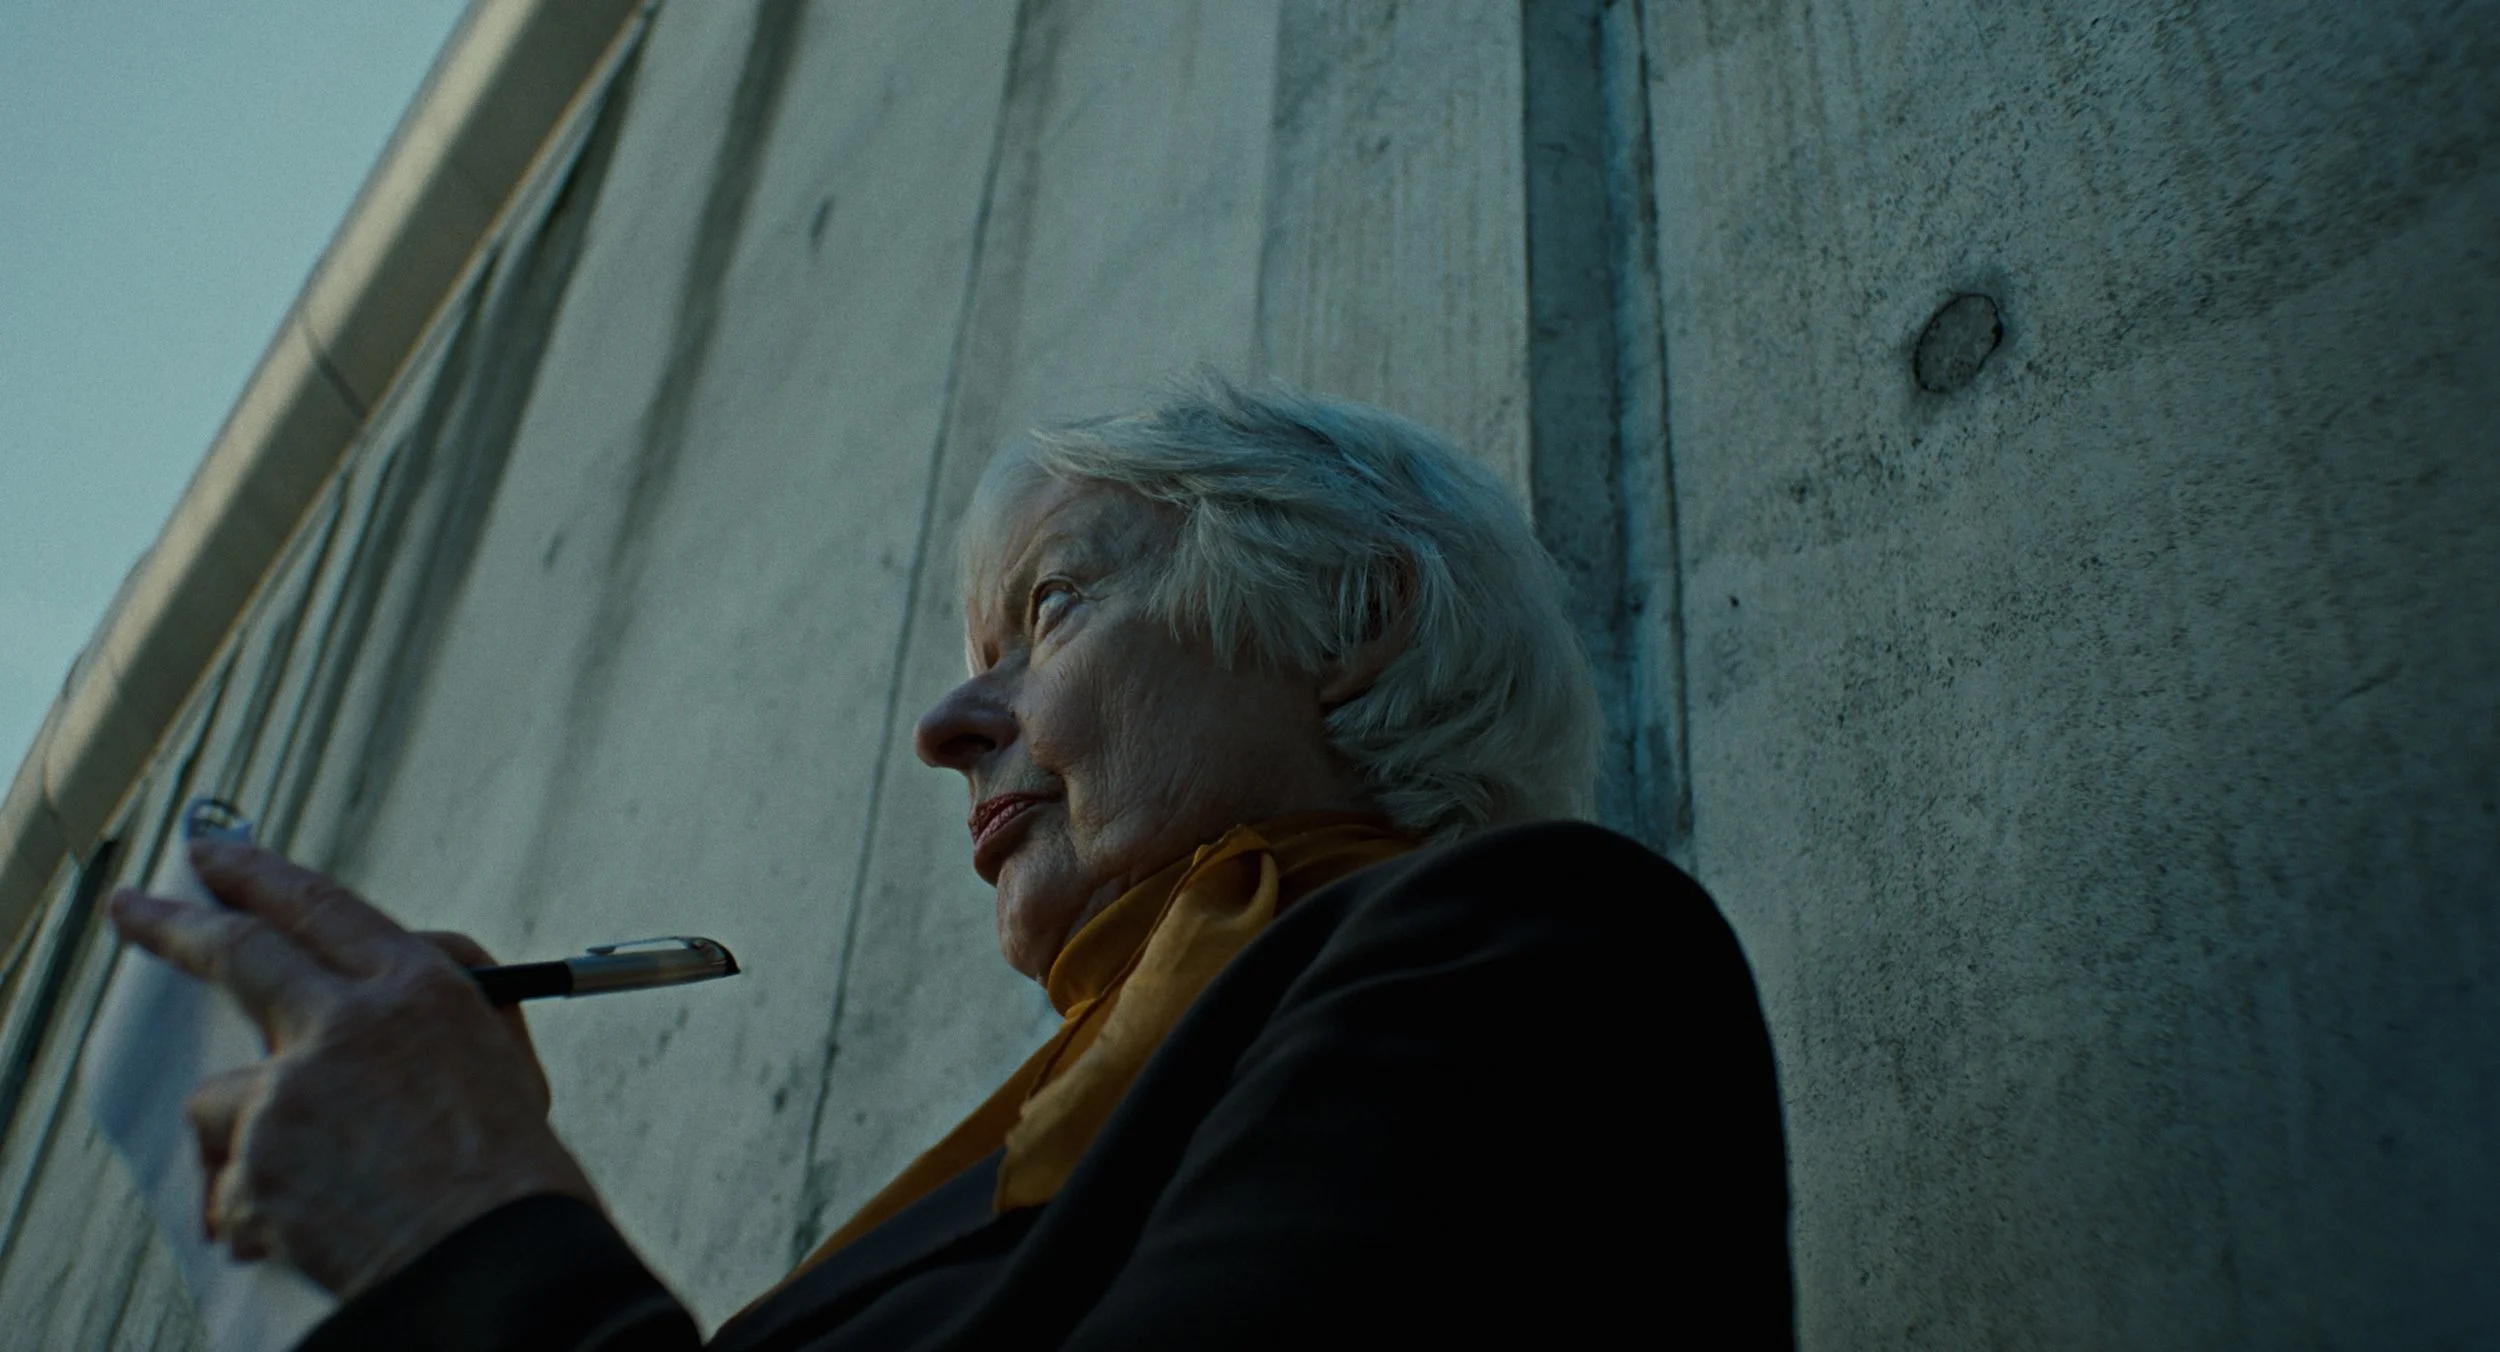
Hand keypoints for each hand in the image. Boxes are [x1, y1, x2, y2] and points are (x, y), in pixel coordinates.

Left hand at [107, 841, 599, 1297]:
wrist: (493, 1263)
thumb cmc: (506, 1174)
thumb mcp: (497, 1062)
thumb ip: (429, 1012)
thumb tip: (355, 992)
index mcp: (420, 989)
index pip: (319, 905)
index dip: (256, 873)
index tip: (211, 855)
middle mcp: (351, 1022)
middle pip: (241, 951)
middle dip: (175, 924)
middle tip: (132, 907)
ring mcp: (294, 1091)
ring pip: (225, 1096)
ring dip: (252, 1140)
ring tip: (319, 1189)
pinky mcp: (257, 1162)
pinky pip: (228, 1183)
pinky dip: (259, 1211)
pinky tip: (312, 1231)